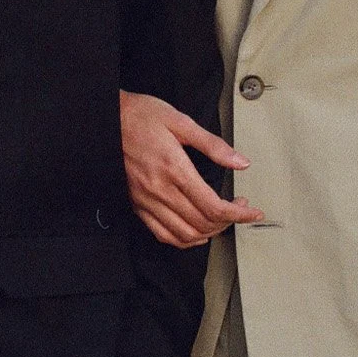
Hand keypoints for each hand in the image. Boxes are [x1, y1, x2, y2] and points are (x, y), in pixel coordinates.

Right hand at [119, 90, 264, 248]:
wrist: (106, 120)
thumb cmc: (140, 116)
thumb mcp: (180, 121)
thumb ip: (212, 144)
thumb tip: (240, 162)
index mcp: (174, 169)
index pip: (214, 206)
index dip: (238, 214)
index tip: (252, 211)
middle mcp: (160, 190)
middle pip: (202, 223)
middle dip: (228, 222)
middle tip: (239, 209)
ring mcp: (147, 201)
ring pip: (184, 235)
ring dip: (209, 233)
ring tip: (221, 221)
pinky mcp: (137, 205)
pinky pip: (163, 234)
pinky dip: (184, 240)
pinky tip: (195, 232)